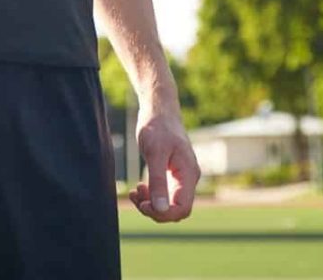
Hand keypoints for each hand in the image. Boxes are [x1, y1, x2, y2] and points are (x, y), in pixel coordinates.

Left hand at [128, 103, 199, 222]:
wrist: (159, 108)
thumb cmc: (157, 126)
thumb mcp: (155, 153)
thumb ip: (158, 181)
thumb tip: (161, 210)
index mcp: (189, 173)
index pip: (183, 208)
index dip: (164, 214)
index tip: (143, 205)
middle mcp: (188, 178)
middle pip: (176, 210)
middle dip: (155, 210)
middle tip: (136, 198)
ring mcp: (181, 177)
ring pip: (169, 204)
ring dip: (151, 203)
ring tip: (134, 192)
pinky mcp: (172, 174)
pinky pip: (164, 194)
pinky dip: (151, 196)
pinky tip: (139, 188)